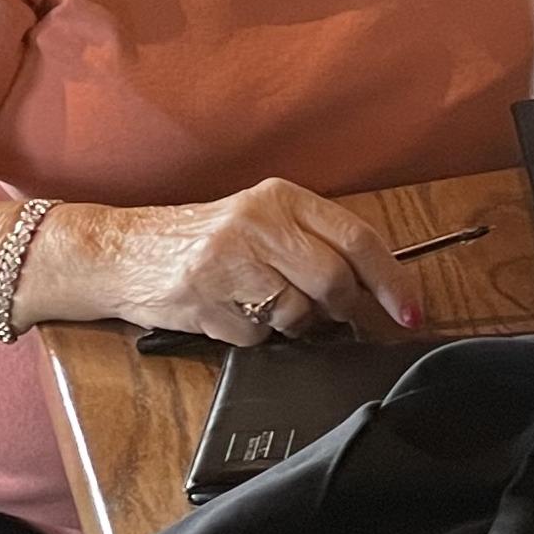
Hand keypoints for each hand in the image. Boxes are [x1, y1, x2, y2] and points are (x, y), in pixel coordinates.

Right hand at [47, 178, 421, 346]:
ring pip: (297, 314)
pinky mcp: (203, 298)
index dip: (392, 280)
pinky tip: (228, 312)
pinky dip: (251, 335)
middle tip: (330, 316)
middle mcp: (258, 222)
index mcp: (282, 198)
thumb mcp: (263, 222)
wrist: (122, 251)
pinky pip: (255, 336)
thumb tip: (376, 286)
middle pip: (333, 281)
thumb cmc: (204, 239)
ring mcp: (228, 260)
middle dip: (340, 310)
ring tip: (260, 303)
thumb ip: (314, 243)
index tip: (410, 311)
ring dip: (290, 324)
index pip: (358, 238)